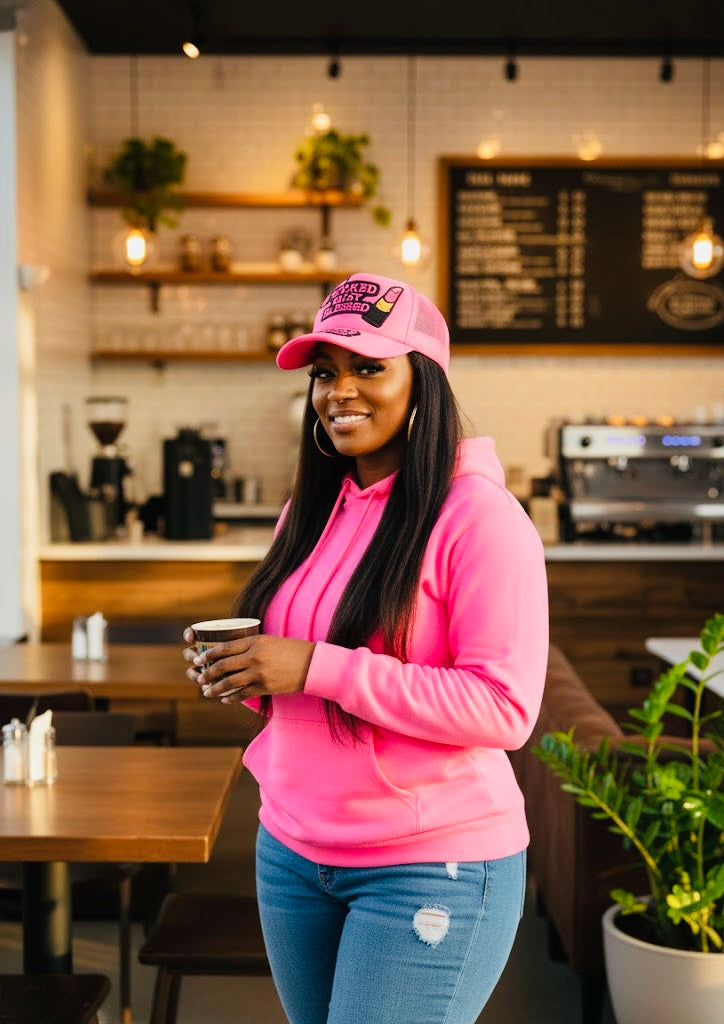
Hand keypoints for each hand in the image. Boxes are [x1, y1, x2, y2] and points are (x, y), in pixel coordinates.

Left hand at [182, 627, 313, 702]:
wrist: (312, 664)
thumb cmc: (292, 650)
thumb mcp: (270, 641)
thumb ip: (251, 645)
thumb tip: (231, 652)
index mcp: (255, 642)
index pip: (225, 647)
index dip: (209, 654)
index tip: (198, 658)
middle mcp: (254, 657)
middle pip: (223, 665)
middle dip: (207, 673)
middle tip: (199, 677)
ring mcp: (259, 673)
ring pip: (230, 682)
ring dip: (215, 688)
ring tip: (207, 692)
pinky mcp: (265, 687)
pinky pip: (243, 694)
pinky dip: (231, 697)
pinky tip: (225, 699)